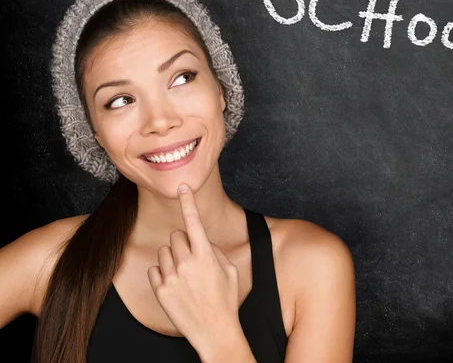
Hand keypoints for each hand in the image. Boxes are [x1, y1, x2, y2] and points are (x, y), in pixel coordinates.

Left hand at [147, 183, 240, 349]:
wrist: (214, 332)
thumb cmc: (226, 300)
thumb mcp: (230, 270)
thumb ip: (213, 251)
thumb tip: (200, 241)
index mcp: (205, 256)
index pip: (194, 221)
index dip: (188, 201)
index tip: (182, 187)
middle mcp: (186, 264)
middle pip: (176, 236)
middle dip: (183, 242)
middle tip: (192, 258)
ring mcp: (172, 278)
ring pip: (164, 251)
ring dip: (172, 257)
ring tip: (184, 274)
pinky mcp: (160, 291)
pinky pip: (155, 269)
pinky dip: (163, 273)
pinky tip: (175, 285)